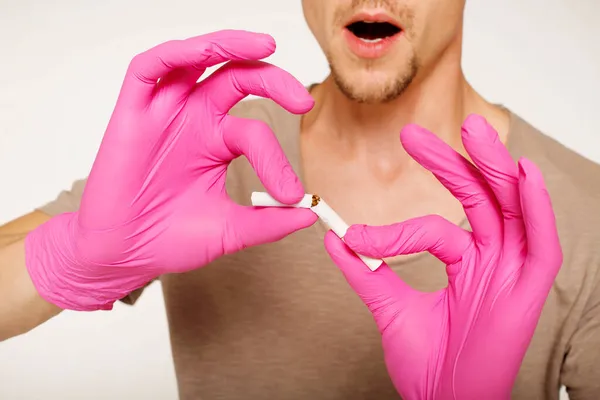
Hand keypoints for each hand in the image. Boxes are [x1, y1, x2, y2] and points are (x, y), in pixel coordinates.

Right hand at [25, 30, 316, 310]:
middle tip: (303, 101)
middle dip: (275, 80)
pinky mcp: (133, 113)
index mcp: (217, 143)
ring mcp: (165, 113)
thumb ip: (268, 222)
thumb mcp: (229, 230)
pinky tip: (205, 53)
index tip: (293, 195)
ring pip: (197, 60)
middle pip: (238, 79)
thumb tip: (310, 214)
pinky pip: (151, 69)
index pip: (255, 131)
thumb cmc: (168, 239)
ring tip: (267, 46)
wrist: (123, 256)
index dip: (278, 158)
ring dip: (231, 46)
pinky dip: (178, 54)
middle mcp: (194, 120)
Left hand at [325, 115, 561, 399]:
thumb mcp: (388, 306)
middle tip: (414, 134)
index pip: (437, 223)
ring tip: (474, 131)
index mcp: (465, 263)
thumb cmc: (427, 362)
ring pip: (510, 209)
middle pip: (478, 199)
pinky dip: (536, 208)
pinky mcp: (529, 291)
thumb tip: (334, 235)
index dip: (397, 223)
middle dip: (452, 163)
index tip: (353, 229)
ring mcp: (511, 272)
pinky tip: (522, 174)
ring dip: (495, 168)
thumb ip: (364, 270)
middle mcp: (491, 260)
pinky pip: (541, 243)